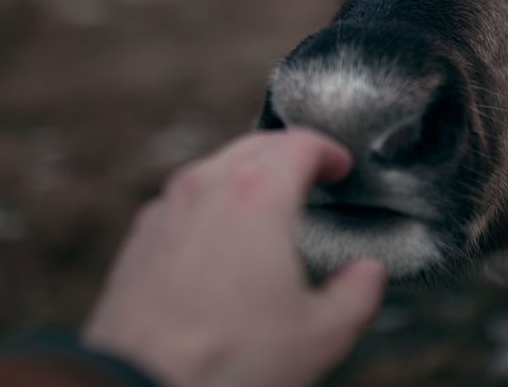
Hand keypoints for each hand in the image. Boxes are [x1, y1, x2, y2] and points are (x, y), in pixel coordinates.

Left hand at [83, 129, 387, 386]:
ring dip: (246, 175)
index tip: (339, 166)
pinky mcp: (140, 237)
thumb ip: (358, 293)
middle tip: (311, 175)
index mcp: (257, 195)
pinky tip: (220, 241)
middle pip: (256, 145)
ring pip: (215, 168)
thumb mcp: (320, 335)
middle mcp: (207, 187)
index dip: (328, 151)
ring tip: (268, 206)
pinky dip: (210, 204)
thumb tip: (368, 273)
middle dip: (289, 154)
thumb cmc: (227, 363)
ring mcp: (167, 209)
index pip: (300, 144)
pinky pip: (183, 201)